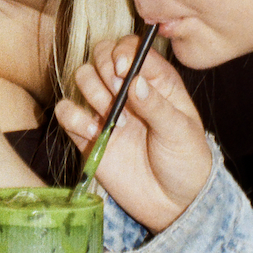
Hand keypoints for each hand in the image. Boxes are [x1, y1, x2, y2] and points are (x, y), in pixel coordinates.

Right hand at [55, 36, 212, 231]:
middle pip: (101, 55)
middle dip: (105, 70)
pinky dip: (75, 118)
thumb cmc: (186, 163)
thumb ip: (157, 106)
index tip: (123, 70)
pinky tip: (96, 134)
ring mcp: (105, 109)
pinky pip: (66, 111)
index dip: (123, 52)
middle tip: (117, 96)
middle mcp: (128, 89)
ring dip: (93, 94)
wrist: (171, 204)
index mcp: (156, 80)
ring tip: (113, 120)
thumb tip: (134, 81)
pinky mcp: (87, 133)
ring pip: (82, 77)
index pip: (132, 48)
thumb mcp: (180, 132)